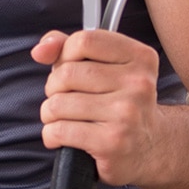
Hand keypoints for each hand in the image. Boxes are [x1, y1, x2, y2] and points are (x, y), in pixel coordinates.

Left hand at [31, 29, 167, 186]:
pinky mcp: (113, 142)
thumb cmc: (116, 101)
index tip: (68, 68)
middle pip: (66, 73)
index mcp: (140, 57)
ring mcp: (127, 114)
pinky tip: (63, 138)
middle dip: (53, 87)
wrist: (149, 147)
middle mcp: (139, 84)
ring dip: (50, 113)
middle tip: (65, 98)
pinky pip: (59, 130)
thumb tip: (40, 51)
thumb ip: (67, 47)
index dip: (64, 54)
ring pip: (58, 103)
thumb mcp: (102, 65)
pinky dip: (51, 135)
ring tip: (63, 119)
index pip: (83, 41)